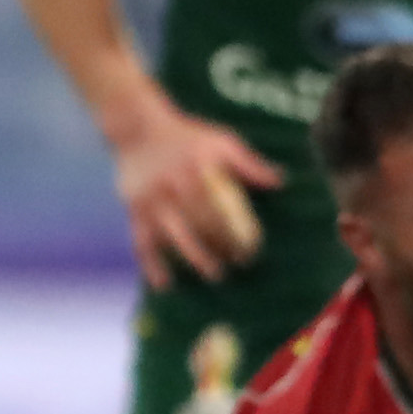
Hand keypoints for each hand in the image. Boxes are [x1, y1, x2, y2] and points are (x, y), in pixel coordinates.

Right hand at [114, 102, 279, 288]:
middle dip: (218, 250)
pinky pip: (141, 242)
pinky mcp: (133, 211)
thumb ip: (247, 163)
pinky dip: (150, 266)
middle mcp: (171, 188)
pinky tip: (162, 285)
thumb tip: (279, 182)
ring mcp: (150, 201)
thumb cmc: (186, 137)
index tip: (249, 251)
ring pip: (171, 238)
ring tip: (212, 275)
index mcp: (194, 172)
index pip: (218, 211)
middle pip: (197, 227)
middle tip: (235, 267)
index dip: (233, 234)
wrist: (137, 128)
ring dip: (192, 259)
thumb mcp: (219, 141)